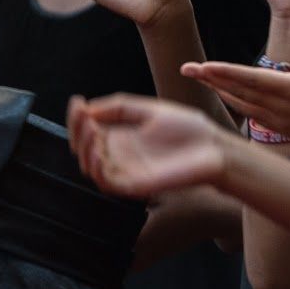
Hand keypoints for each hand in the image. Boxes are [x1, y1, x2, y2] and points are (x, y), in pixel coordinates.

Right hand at [67, 93, 228, 198]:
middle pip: (86, 149)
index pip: (89, 131)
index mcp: (122, 137)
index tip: (76, 101)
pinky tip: (97, 151)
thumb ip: (119, 107)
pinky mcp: (135, 186)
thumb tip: (87, 108)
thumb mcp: (148, 110)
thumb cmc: (187, 129)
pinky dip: (97, 168)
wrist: (213, 146)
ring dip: (84, 148)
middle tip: (81, 115)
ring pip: (91, 166)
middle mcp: (120, 156)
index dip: (78, 119)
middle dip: (78, 131)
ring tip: (89, 128)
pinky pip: (107, 182)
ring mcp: (127, 172)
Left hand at [184, 10, 289, 162]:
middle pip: (240, 91)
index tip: (205, 66)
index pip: (254, 79)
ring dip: (220, 90)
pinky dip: (235, 103)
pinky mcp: (283, 129)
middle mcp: (283, 107)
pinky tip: (226, 97)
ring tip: (199, 78)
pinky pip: (252, 115)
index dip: (228, 72)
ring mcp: (281, 121)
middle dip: (212, 79)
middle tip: (186, 68)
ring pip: (242, 103)